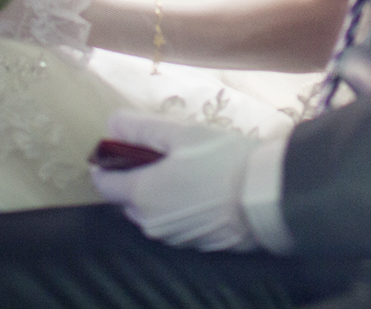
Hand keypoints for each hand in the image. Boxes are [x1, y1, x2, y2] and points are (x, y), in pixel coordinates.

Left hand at [88, 110, 260, 251]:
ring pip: (153, 212)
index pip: (104, 184)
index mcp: (140, 194)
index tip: (122, 147)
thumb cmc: (221, 161)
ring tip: (189, 171)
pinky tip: (203, 191)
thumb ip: (141, 128)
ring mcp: (173, 238)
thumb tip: (112, 124)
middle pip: (128, 198)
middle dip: (138, 177)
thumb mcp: (181, 134)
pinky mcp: (195, 245)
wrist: (265, 199)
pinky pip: (175, 223)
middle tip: (165, 154)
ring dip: (160, 194)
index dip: (107, 163)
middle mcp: (149, 222)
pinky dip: (180, 208)